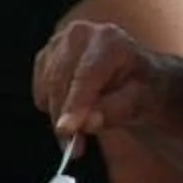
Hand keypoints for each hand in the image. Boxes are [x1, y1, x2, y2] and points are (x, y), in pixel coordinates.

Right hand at [34, 18, 175, 140]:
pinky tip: (72, 113)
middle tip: (76, 148)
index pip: (87, 74)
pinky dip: (52, 108)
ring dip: (58, 117)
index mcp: (110, 40)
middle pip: (61, 82)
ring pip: (47, 88)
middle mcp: (80, 33)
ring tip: (78, 137)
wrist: (136, 78)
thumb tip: (87, 122)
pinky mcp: (46, 55)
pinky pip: (40, 90)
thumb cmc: (142, 89)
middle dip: (65, 117)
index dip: (75, 104)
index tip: (67, 130)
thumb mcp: (141, 102)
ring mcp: (59, 42)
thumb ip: (115, 111)